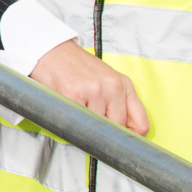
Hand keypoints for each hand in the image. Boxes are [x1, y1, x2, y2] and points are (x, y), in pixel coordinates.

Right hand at [30, 41, 149, 135]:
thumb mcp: (106, 80)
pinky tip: (68, 109)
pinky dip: (72, 122)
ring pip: (96, 128)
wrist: (51, 50)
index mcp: (124, 84)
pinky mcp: (74, 94)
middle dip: (103, 131)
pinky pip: (78, 122)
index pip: (140, 123)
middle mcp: (113, 87)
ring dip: (85, 126)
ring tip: (76, 110)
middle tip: (91, 124)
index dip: (131, 138)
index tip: (121, 141)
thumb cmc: (76, 66)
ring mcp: (94, 91)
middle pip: (117, 128)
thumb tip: (122, 131)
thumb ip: (117, 102)